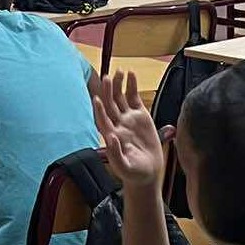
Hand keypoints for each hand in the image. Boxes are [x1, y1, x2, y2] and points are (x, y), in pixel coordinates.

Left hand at [92, 71, 164, 189]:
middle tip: (107, 77)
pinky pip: (134, 98)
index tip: (96, 99)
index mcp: (111, 135)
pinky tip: (131, 75)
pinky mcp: (140, 115)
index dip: (99, 110)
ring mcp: (128, 118)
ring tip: (118, 72)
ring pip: (120, 98)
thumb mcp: (125, 167)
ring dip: (118, 85)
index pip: (103, 119)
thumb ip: (116, 154)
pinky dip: (132, 86)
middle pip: (110, 104)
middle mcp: (118, 124)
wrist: (147, 172)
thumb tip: (111, 137)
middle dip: (108, 91)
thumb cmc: (134, 172)